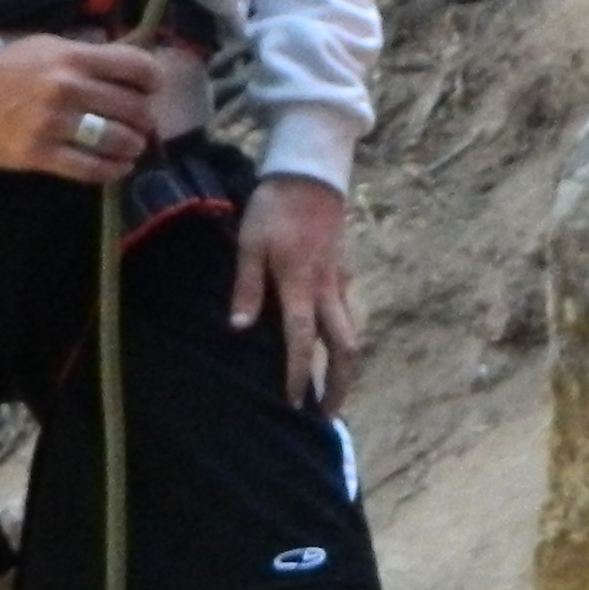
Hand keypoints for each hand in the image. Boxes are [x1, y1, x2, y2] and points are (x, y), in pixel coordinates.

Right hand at [0, 33, 172, 187]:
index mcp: (74, 57)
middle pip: (133, 108)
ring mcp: (53, 123)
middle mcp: (68, 88)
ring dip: (133, 146)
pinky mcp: (39, 154)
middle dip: (144, 118)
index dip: (153, 80)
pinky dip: (112, 171)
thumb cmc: (9, 67)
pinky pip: (90, 168)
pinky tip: (117, 168)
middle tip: (141, 123)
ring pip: (117, 141)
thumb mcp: (51, 47)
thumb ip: (90, 57)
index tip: (150, 89)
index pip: (136, 67)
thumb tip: (133, 69)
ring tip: (132, 147)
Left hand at [228, 175, 358, 407]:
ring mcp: (340, 282)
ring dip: (345, 367)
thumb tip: (237, 328)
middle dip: (340, 384)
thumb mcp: (250, 244)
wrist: (310, 174)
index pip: (302, 339)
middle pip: (345, 347)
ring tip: (333, 392)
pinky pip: (347, 314)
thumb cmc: (274, 209)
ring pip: (351, 333)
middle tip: (327, 414)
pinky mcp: (342, 273)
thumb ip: (247, 287)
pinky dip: (342, 339)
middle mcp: (327, 290)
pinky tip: (329, 348)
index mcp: (301, 285)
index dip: (300, 374)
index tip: (295, 404)